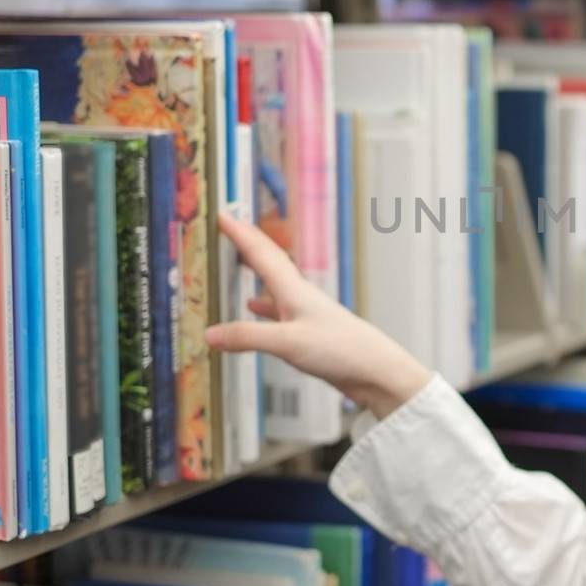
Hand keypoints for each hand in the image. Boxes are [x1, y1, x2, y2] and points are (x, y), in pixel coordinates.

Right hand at [205, 214, 432, 418]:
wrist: (376, 370)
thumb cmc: (340, 350)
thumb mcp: (287, 343)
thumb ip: (248, 337)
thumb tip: (209, 333)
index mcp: (294, 291)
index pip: (262, 255)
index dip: (240, 234)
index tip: (222, 214)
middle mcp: (300, 296)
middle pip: (270, 262)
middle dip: (248, 244)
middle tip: (230, 227)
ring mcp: (306, 313)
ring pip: (275, 284)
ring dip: (256, 271)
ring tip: (239, 262)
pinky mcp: (311, 332)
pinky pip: (280, 310)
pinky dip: (264, 305)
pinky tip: (255, 307)